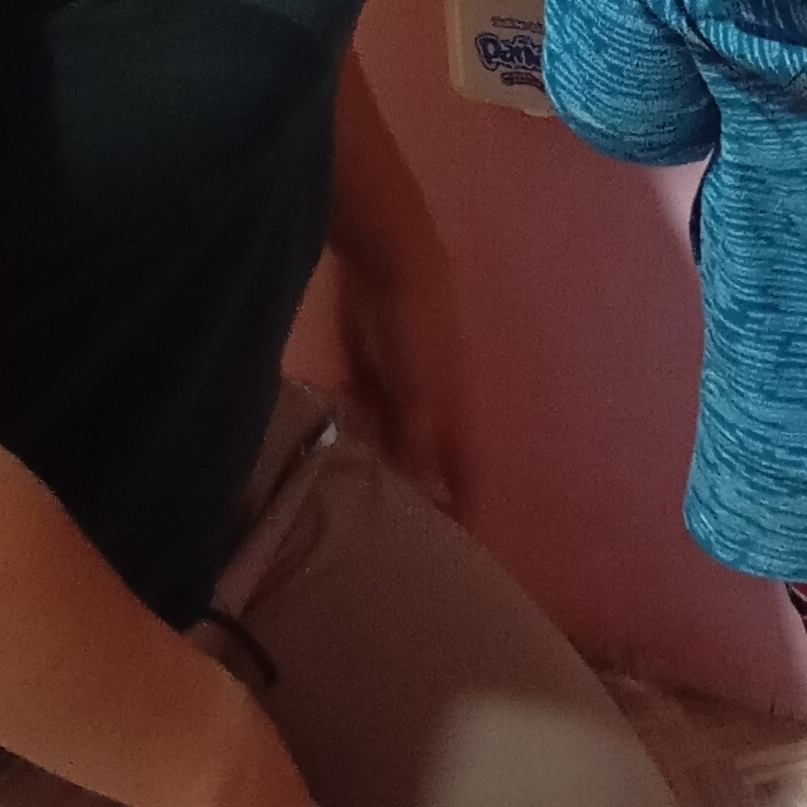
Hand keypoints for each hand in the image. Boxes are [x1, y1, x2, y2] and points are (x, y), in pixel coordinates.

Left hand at [336, 217, 478, 516]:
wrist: (390, 255)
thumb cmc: (414, 324)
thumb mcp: (418, 386)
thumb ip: (417, 436)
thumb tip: (425, 493)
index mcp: (455, 409)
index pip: (468, 472)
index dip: (469, 509)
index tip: (465, 551)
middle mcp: (434, 403)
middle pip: (434, 462)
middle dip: (428, 498)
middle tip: (409, 544)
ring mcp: (403, 384)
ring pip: (399, 440)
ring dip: (389, 471)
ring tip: (369, 511)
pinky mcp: (373, 369)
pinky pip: (368, 413)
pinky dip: (360, 435)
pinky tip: (338, 454)